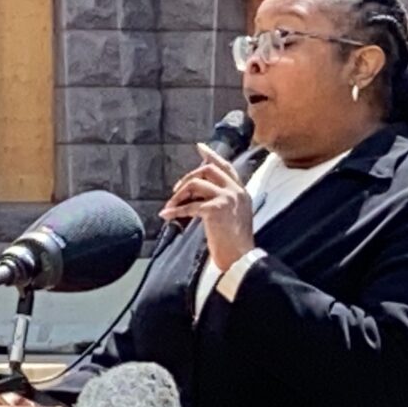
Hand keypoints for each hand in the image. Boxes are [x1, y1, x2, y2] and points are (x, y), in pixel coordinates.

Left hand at [163, 145, 255, 272]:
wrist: (241, 260)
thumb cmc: (235, 245)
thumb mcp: (234, 218)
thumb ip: (223, 203)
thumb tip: (199, 198)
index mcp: (242, 192)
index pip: (226, 167)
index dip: (212, 155)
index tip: (199, 146)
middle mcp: (236, 191)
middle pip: (208, 169)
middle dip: (189, 177)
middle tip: (176, 190)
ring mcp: (227, 198)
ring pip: (196, 183)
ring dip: (179, 194)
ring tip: (170, 206)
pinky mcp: (215, 209)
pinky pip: (190, 206)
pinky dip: (175, 210)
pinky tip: (166, 215)